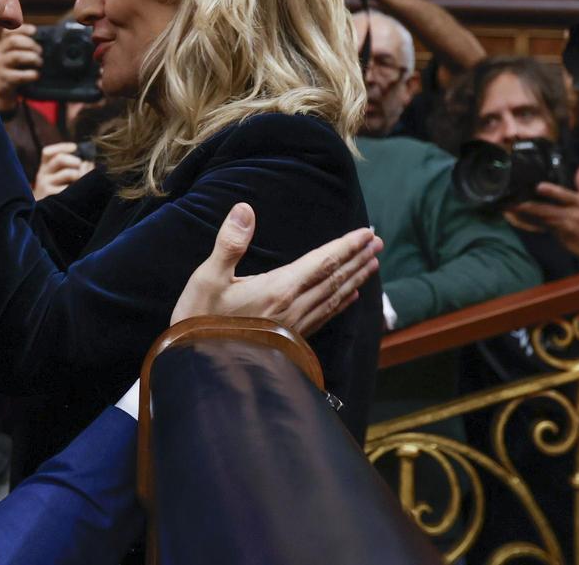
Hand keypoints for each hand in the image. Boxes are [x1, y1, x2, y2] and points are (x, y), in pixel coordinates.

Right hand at [0, 24, 41, 111]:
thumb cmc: (8, 70)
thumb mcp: (11, 54)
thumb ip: (20, 42)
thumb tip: (34, 32)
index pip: (8, 30)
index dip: (22, 29)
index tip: (34, 31)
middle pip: (13, 41)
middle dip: (31, 44)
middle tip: (40, 51)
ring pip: (16, 56)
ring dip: (32, 58)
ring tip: (39, 62)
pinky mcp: (3, 80)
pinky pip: (19, 75)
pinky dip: (31, 74)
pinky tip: (36, 74)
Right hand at [33, 142, 93, 199]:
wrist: (42, 216)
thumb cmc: (56, 194)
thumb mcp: (57, 179)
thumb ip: (70, 168)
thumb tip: (88, 162)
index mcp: (45, 168)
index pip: (48, 152)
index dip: (62, 147)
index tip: (75, 148)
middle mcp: (42, 174)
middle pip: (59, 158)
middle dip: (75, 160)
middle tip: (82, 165)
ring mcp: (44, 185)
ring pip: (68, 172)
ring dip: (80, 175)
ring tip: (82, 182)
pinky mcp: (49, 195)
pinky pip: (68, 188)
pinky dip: (77, 189)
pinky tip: (78, 193)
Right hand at [170, 203, 380, 335]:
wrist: (200, 368)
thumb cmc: (200, 320)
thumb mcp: (207, 278)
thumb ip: (229, 243)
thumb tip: (245, 209)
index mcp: (278, 289)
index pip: (322, 262)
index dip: (346, 246)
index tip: (367, 233)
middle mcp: (293, 308)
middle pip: (335, 279)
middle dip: (358, 259)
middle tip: (378, 242)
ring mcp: (294, 326)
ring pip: (334, 298)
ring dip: (355, 279)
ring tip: (372, 264)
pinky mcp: (290, 340)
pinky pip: (324, 317)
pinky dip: (341, 304)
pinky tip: (350, 298)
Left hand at [514, 166, 578, 267]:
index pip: (566, 195)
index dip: (553, 191)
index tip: (539, 186)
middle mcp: (573, 215)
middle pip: (548, 210)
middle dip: (530, 206)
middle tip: (514, 202)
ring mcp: (565, 226)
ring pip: (543, 219)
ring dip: (527, 214)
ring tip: (511, 208)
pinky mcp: (559, 235)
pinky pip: (543, 227)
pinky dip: (532, 222)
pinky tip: (519, 218)